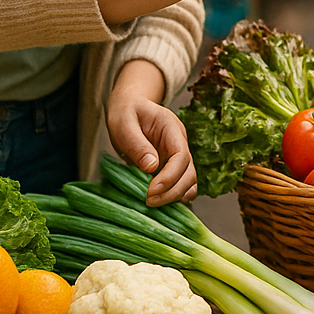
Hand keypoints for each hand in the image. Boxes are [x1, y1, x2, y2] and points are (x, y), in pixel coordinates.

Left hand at [107, 60, 196, 204]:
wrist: (130, 109)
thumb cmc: (126, 113)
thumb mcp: (124, 123)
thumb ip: (137, 144)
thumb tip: (151, 168)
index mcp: (172, 129)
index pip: (181, 156)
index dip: (170, 176)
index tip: (151, 191)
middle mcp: (180, 144)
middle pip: (189, 172)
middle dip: (172, 191)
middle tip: (149, 202)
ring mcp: (177, 157)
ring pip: (188, 181)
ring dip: (174, 196)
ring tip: (153, 204)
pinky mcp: (171, 168)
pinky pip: (180, 185)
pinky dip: (174, 196)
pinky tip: (161, 204)